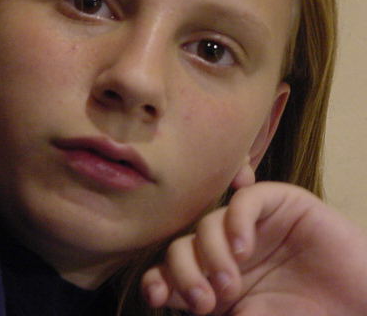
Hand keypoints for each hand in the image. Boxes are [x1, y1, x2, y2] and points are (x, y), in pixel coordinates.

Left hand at [141, 182, 366, 314]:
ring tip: (231, 283)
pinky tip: (244, 248)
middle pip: (180, 247)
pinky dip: (236, 221)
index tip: (158, 299)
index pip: (171, 273)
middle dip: (183, 273)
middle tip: (203, 301)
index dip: (157, 281)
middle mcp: (225, 250)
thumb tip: (175, 311)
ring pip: (207, 224)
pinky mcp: (277, 203)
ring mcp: (249, 225)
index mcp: (215, 280)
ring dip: (210, 255)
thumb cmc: (310, 315)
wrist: (363, 303)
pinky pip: (243, 200)